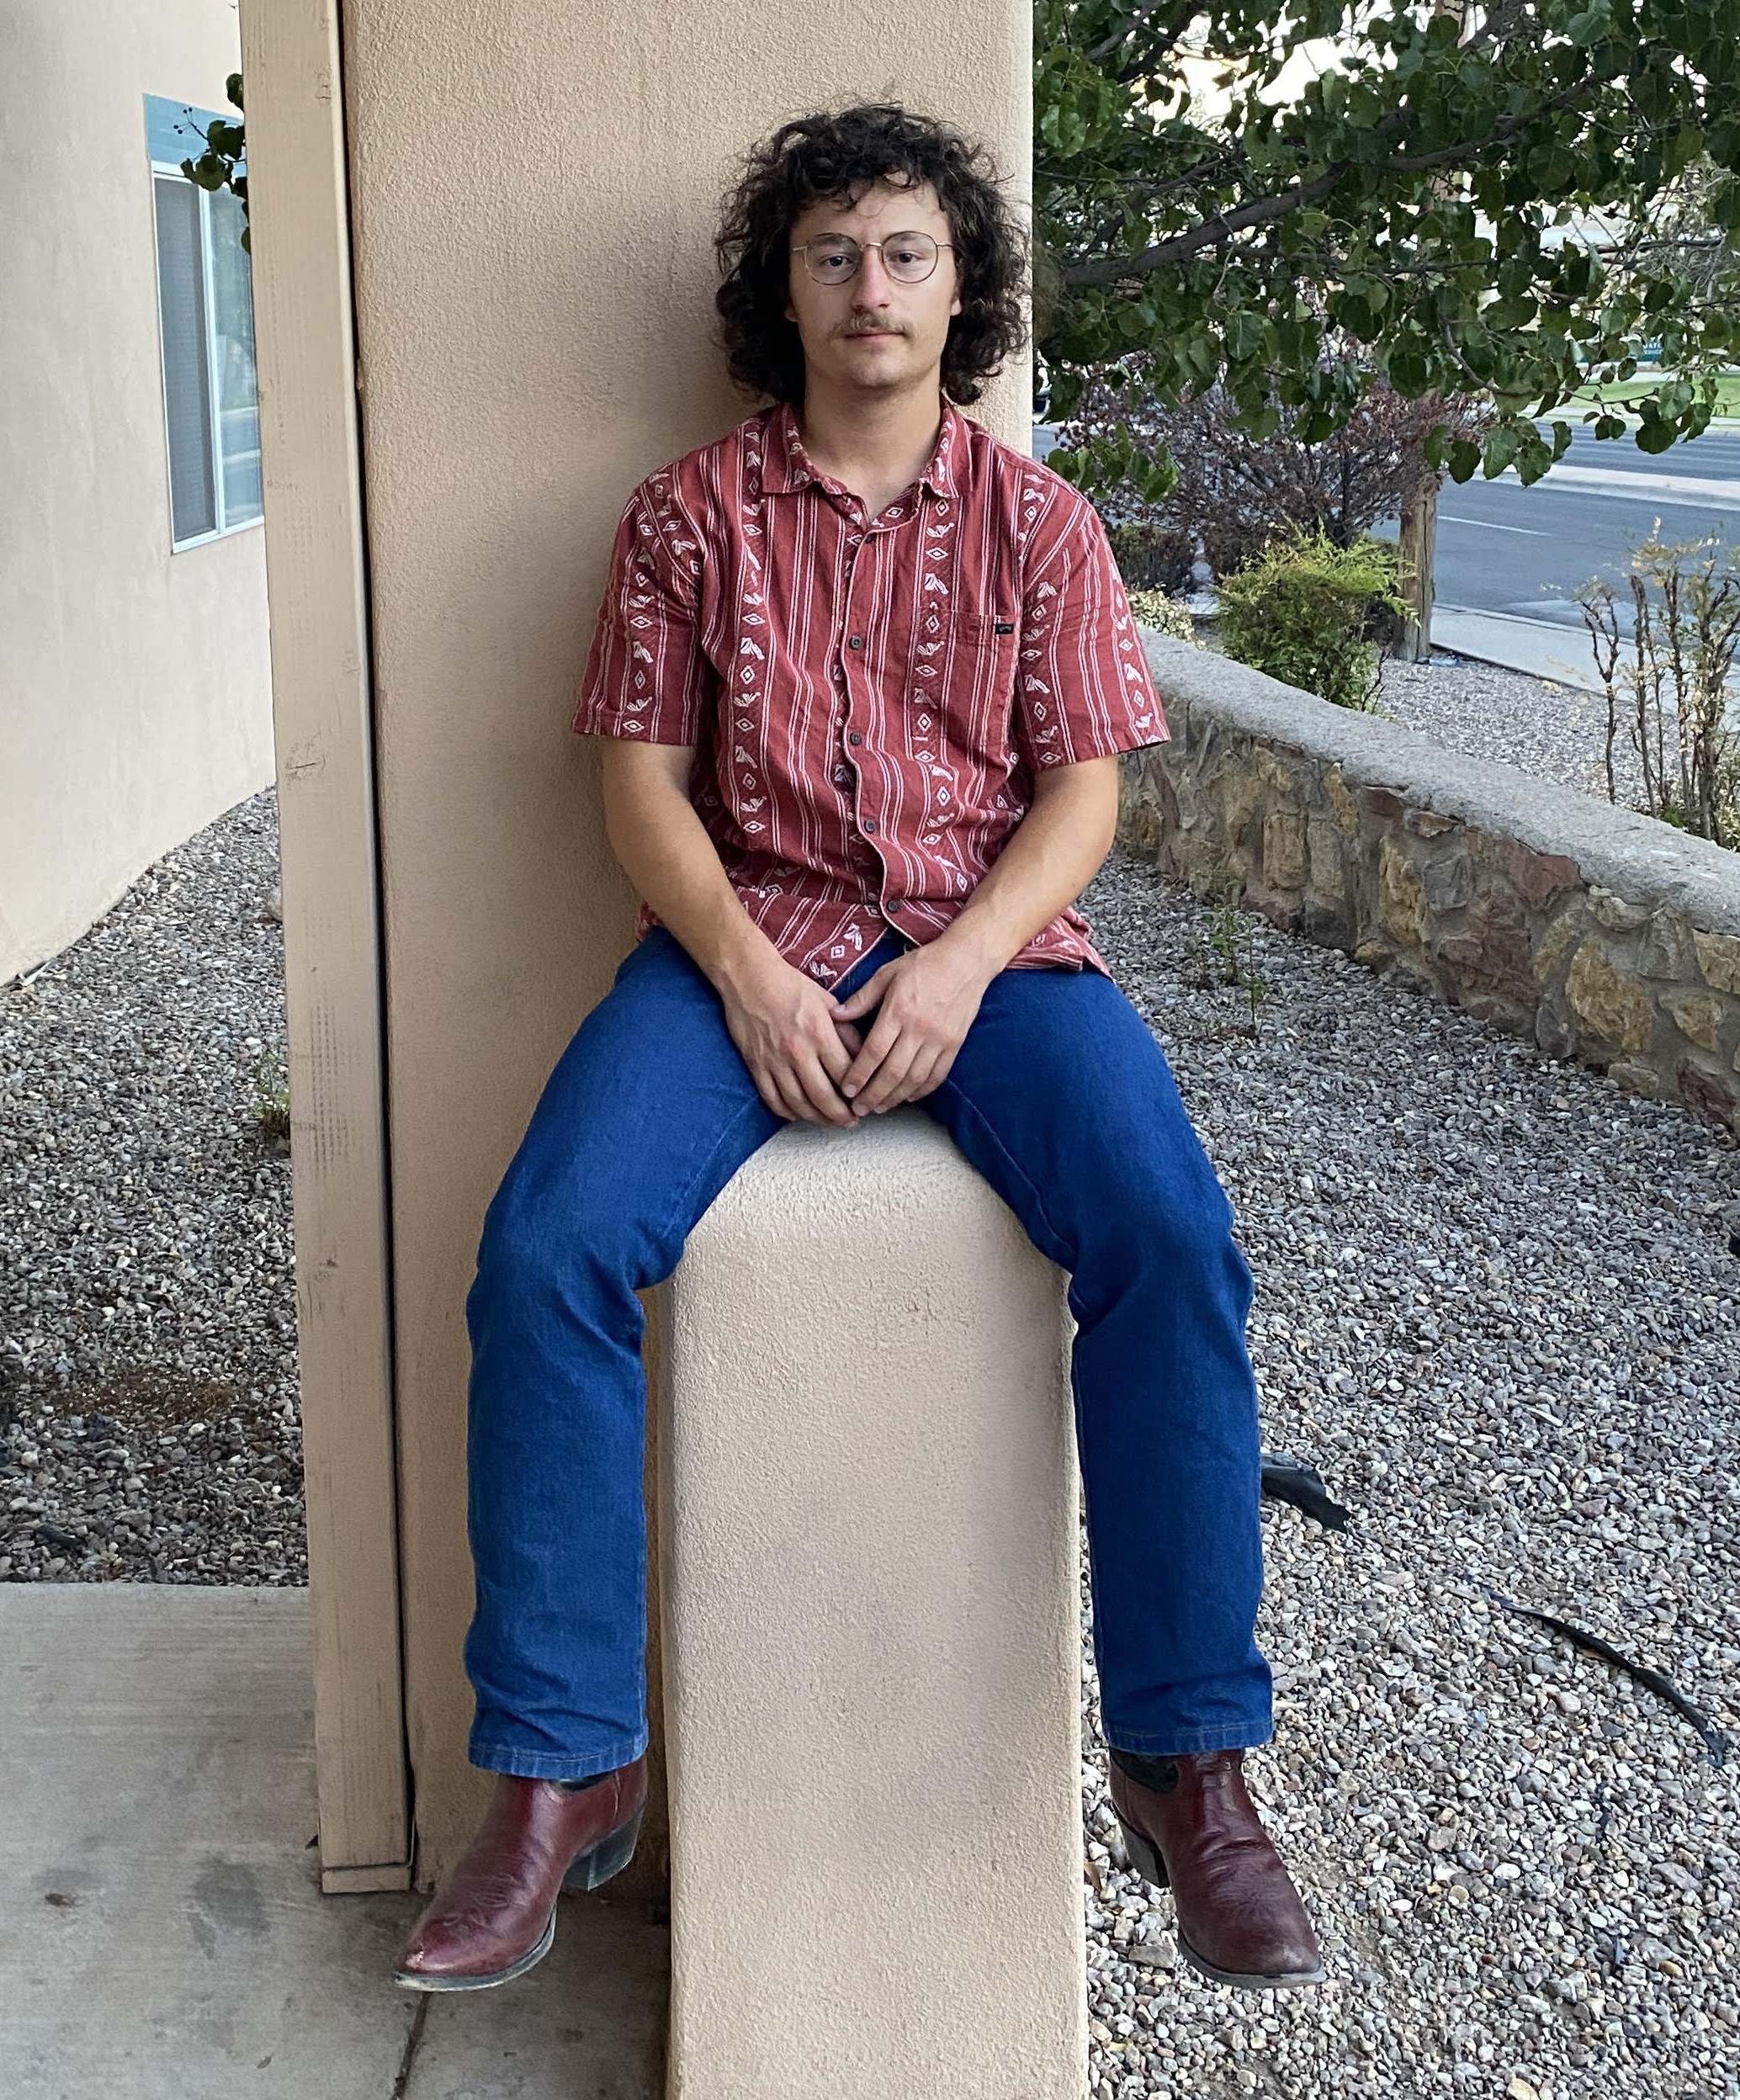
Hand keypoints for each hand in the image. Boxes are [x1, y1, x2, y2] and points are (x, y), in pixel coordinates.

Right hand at [719, 951, 864, 1125]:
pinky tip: (799, 1114)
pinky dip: (787, 1112)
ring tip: (829, 1121)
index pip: (845, 1075)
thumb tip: (864, 1057)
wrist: (749, 978)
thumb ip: (847, 1031)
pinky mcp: (756, 1065)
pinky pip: (773, 1099)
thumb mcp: (828, 1003)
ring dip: (817, 1118)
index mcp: (819, 1033)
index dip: (858, 1093)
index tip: (865, 1100)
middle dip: (841, 1116)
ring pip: (798, 1104)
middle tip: (851, 1121)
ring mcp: (774, 1061)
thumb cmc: (791, 987)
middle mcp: (798, 1051)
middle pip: (823, 1097)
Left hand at [832, 938, 992, 1116]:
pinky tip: (907, 1097)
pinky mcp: (955, 1044)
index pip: (874, 1052)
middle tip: (858, 1109)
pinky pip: (937, 1075)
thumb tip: (835, 1017)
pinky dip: (921, 1091)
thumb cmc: (924, 964)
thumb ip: (861, 998)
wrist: (967, 960)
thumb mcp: (887, 974)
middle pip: (893, 1072)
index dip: (859, 1075)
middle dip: (873, 1095)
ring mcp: (940, 1039)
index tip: (846, 1090)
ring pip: (914, 1078)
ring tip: (879, 1108)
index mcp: (898, 1010)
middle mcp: (919, 1028)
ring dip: (895, 1098)